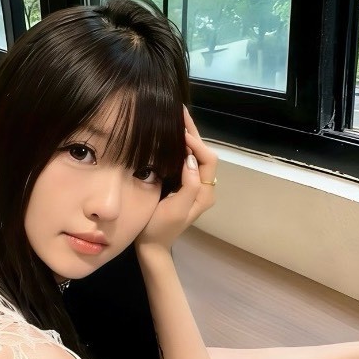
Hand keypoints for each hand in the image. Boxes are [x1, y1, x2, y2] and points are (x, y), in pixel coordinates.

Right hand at [135, 106, 218, 250]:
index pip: (207, 159)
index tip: (179, 132)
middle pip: (203, 153)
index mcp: (204, 193)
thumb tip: (190, 159)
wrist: (151, 247)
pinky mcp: (184, 186)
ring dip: (188, 136)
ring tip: (175, 118)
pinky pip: (187, 161)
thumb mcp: (175, 209)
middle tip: (179, 111)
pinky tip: (170, 136)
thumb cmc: (159, 229)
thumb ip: (188, 186)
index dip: (195, 143)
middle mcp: (203, 188)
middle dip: (193, 132)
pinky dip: (181, 146)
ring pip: (196, 155)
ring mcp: (194, 187)